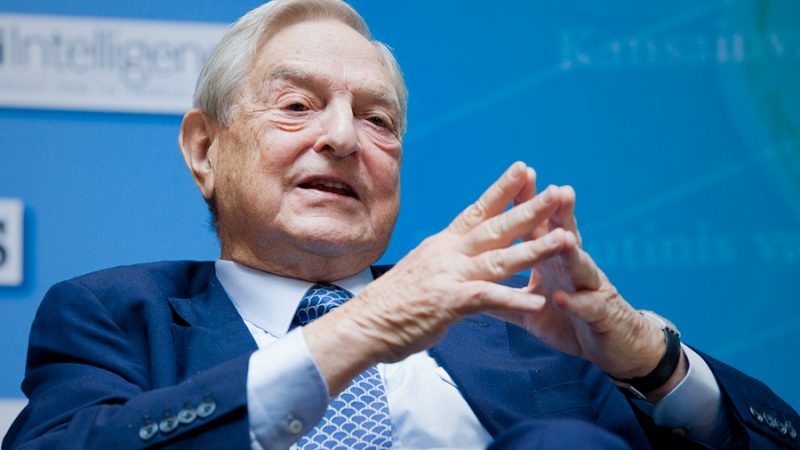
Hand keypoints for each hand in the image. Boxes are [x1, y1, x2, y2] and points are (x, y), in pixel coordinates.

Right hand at [304, 162, 571, 392]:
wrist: (361, 324)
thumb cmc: (390, 304)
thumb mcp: (422, 273)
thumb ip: (446, 265)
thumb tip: (458, 262)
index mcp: (443, 245)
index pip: (477, 210)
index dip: (503, 190)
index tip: (524, 169)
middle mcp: (448, 254)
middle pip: (496, 226)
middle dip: (530, 208)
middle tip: (560, 190)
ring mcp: (449, 276)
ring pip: (499, 258)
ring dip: (535, 249)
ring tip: (565, 240)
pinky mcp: (447, 303)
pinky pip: (486, 300)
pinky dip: (512, 300)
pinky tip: (538, 302)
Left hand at [494, 170, 684, 397]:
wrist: (612, 346)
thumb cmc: (569, 320)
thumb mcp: (532, 306)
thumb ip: (506, 293)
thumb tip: (474, 284)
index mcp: (552, 261)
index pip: (539, 226)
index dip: (530, 202)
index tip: (521, 173)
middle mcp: (572, 268)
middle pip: (563, 235)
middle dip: (557, 213)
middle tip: (555, 189)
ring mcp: (588, 289)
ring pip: (581, 266)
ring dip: (572, 253)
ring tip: (563, 238)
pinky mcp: (599, 315)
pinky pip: (586, 307)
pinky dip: (575, 302)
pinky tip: (562, 297)